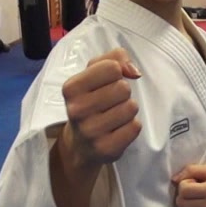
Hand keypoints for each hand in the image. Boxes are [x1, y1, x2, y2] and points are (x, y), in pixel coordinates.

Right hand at [59, 48, 142, 168]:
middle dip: (123, 93)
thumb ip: (115, 58)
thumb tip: (134, 71)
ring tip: (114, 116)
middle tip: (110, 103)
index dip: (116, 73)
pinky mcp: (105, 148)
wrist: (80, 144)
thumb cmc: (90, 100)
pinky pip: (134, 127)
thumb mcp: (94, 73)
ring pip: (131, 107)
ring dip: (128, 110)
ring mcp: (90, 131)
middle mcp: (77, 109)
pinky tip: (118, 130)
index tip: (107, 83)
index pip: (112, 67)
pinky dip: (131, 127)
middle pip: (123, 88)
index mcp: (71, 88)